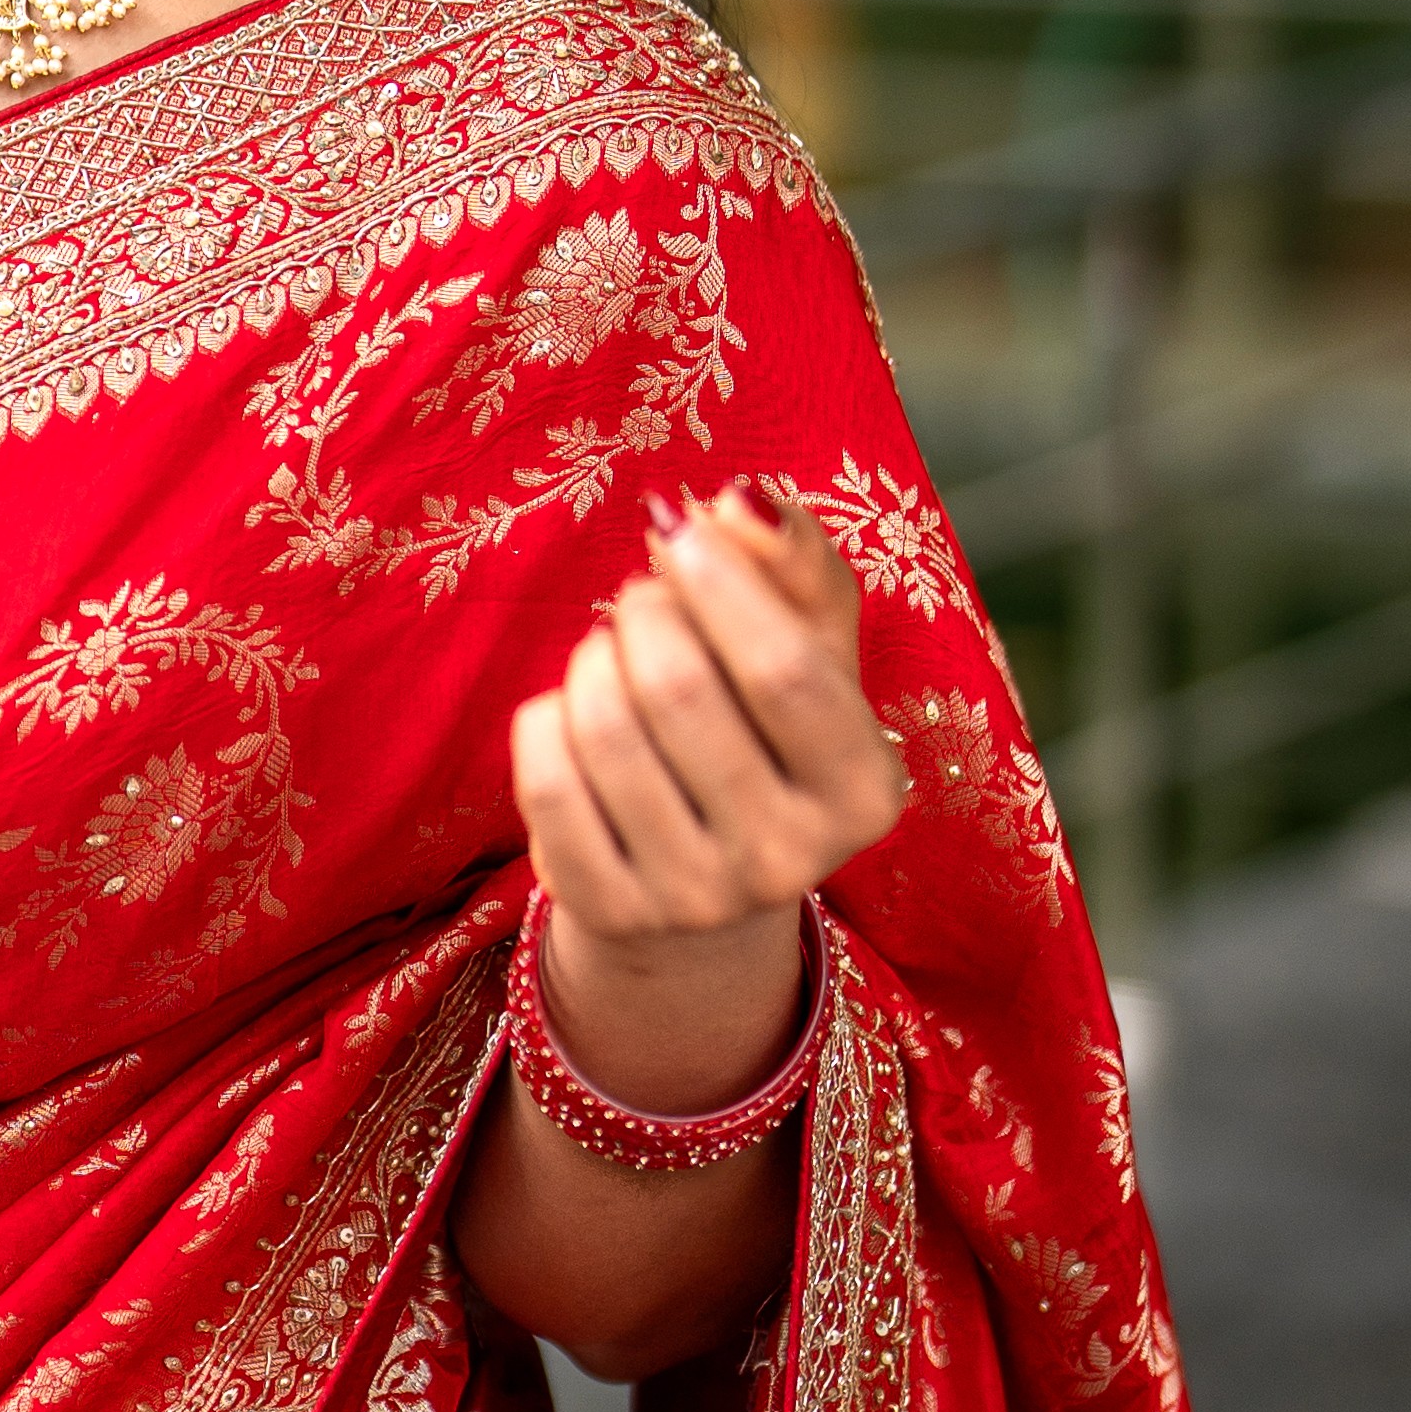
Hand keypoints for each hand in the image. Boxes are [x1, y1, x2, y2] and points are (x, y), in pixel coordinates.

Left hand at [508, 480, 907, 1098]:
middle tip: (641, 602)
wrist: (705, 871)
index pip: (783, 668)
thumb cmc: (763, 727)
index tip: (678, 528)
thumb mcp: (809, 643)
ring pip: (602, 728)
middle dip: (643, 612)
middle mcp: (790, 859)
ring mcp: (696, 899)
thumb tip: (738, 499)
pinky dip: (546, 720)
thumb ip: (793, 559)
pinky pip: (545, 782)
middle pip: (677, 688)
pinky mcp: (610, 913)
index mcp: (865, 788)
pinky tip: (572, 720)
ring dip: (591, 661)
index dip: (718, 581)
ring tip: (611, 658)